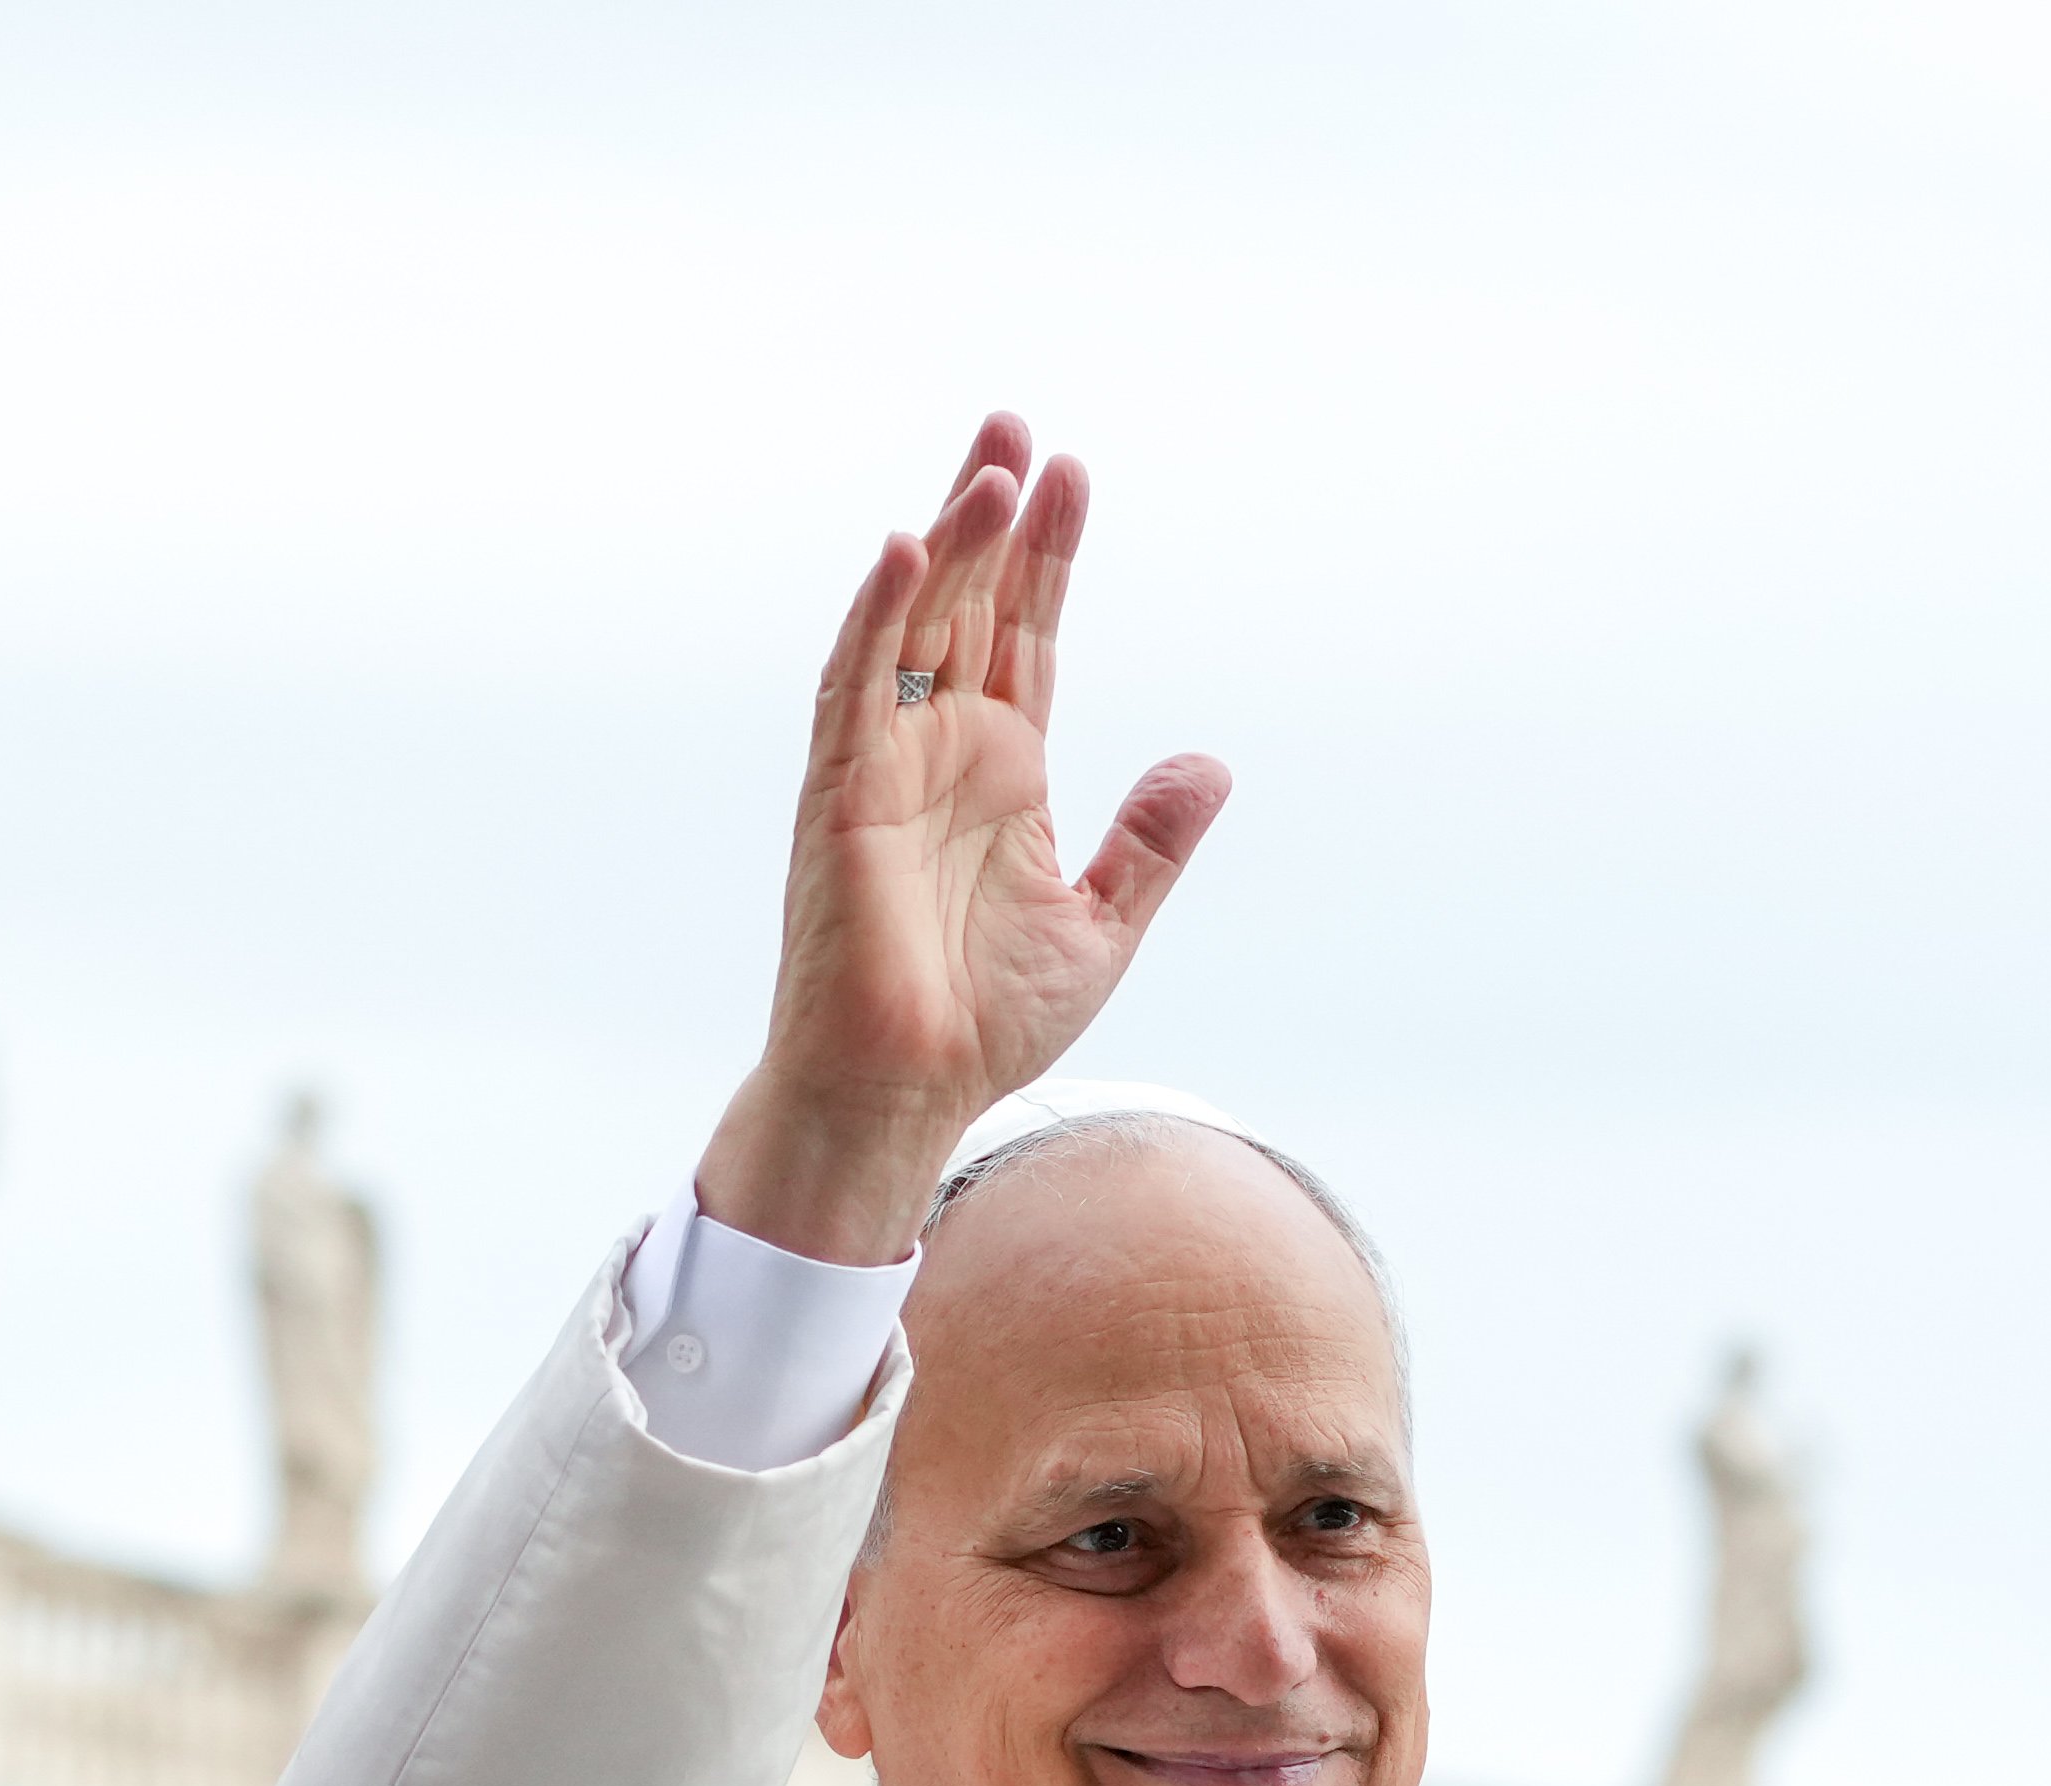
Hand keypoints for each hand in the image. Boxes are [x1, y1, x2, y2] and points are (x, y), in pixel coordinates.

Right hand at [697, 415, 1232, 1263]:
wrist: (906, 1096)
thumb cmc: (984, 1026)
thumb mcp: (1101, 925)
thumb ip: (1149, 841)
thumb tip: (1210, 764)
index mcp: (1000, 770)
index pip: (1026, 634)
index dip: (1049, 556)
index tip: (1074, 473)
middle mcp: (938, 749)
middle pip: (968, 602)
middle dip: (993, 514)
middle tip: (1017, 424)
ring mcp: (884, 764)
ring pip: (914, 625)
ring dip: (949, 544)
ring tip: (993, 466)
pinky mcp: (840, 794)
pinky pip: (853, 686)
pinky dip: (875, 615)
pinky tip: (905, 548)